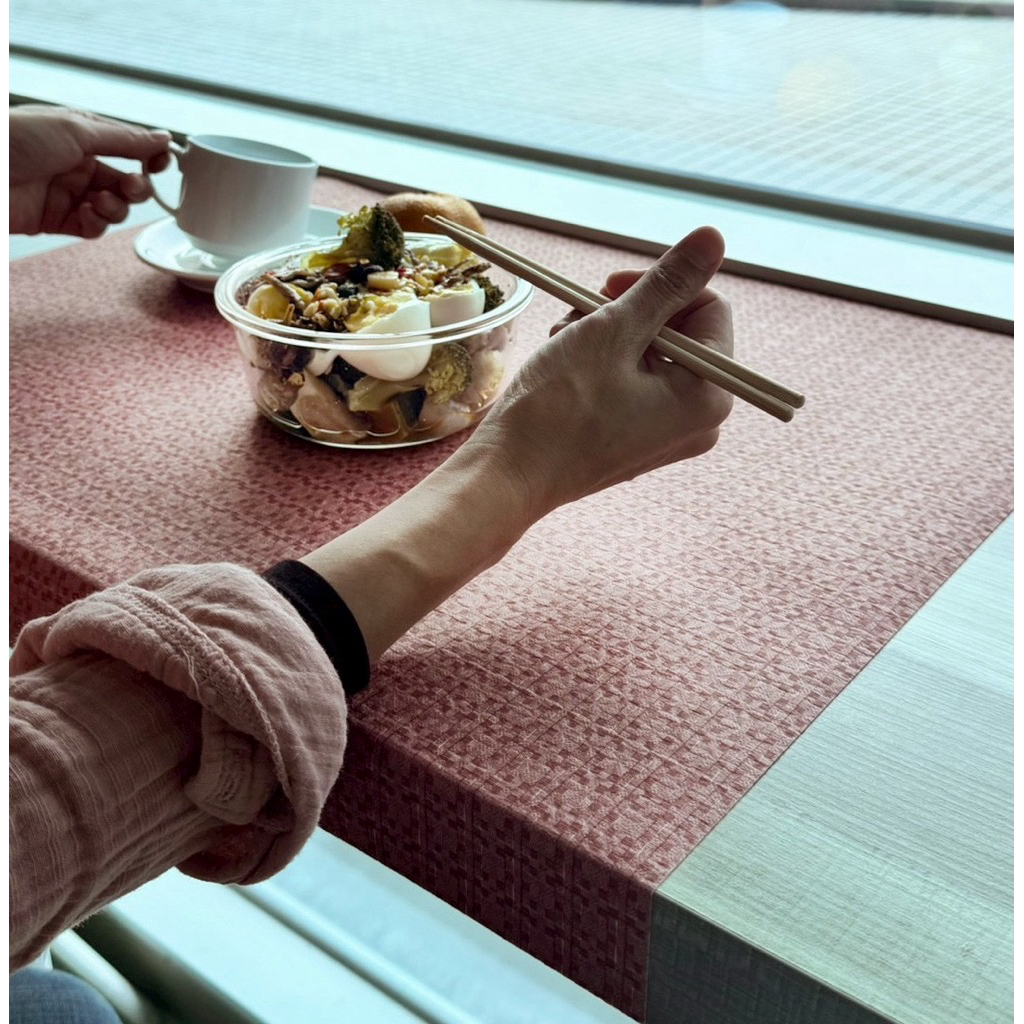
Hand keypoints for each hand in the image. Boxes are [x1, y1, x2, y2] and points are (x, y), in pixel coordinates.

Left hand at [9, 105, 171, 237]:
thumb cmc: (16, 139)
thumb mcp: (76, 130)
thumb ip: (125, 139)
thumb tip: (164, 137)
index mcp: (82, 135)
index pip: (129, 147)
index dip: (149, 157)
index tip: (162, 164)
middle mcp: (78, 163)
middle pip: (127, 181)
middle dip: (136, 187)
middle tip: (131, 187)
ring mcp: (68, 192)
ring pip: (114, 207)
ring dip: (116, 207)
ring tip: (99, 203)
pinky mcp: (58, 219)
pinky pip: (93, 227)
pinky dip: (97, 223)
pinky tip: (88, 215)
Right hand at [471, 225, 733, 515]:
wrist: (509, 474)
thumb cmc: (558, 408)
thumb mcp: (613, 331)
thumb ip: (666, 284)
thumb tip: (713, 237)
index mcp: (709, 396)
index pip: (709, 307)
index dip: (660, 286)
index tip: (609, 287)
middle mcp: (699, 421)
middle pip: (679, 331)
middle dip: (627, 314)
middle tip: (580, 317)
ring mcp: (667, 434)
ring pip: (650, 353)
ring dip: (607, 335)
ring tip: (564, 344)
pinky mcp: (636, 440)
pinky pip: (633, 383)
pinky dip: (601, 364)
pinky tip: (564, 365)